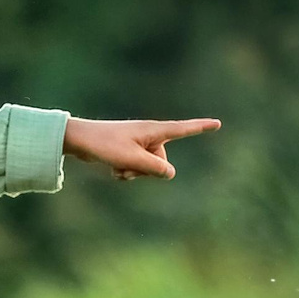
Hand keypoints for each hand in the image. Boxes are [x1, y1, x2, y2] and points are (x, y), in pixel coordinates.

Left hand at [64, 116, 221, 180]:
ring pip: (148, 168)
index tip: (218, 123)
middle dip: (147, 170)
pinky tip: (113, 168)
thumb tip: (170, 174)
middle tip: (127, 163)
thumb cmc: (106, 145)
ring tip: (118, 165)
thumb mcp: (132, 160)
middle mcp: (149, 136)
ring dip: (134, 172)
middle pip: (162, 162)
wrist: (80, 139)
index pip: (183, 129)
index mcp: (154, 131)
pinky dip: (127, 172)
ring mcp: (139, 144)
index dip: (201, 127)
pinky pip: (136, 169)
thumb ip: (155, 168)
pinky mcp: (129, 152)